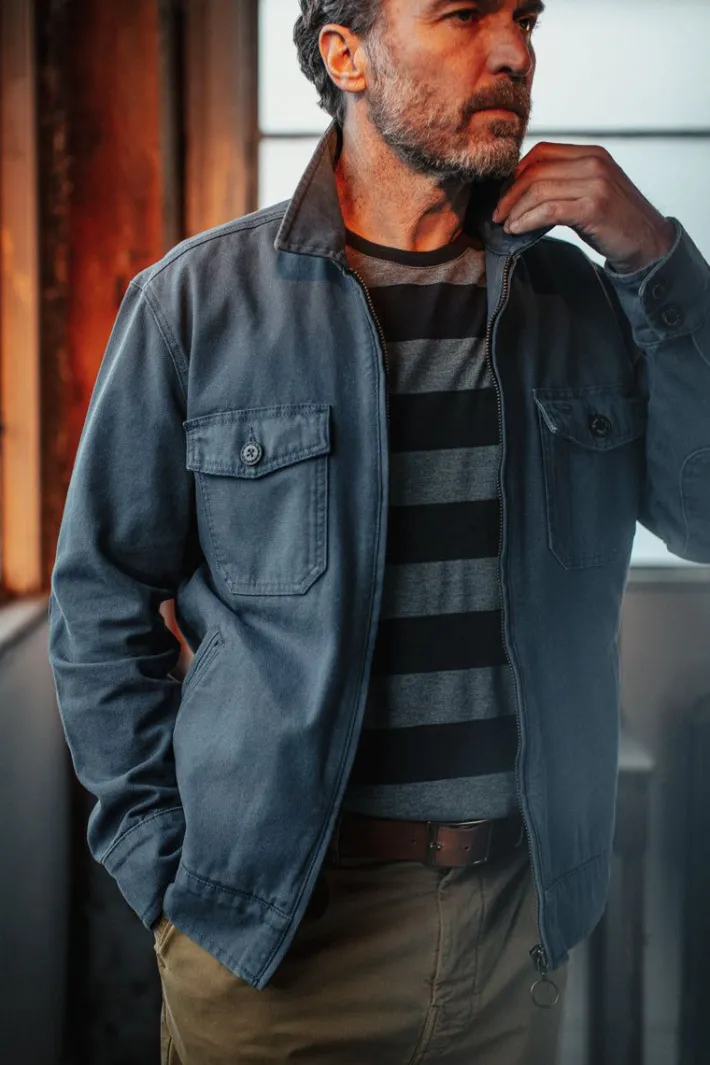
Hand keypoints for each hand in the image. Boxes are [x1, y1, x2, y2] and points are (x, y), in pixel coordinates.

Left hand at [492, 142, 675, 272]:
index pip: (542, 152)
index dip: (515, 172)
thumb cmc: (614, 221)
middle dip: (509, 194)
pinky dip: (527, 220)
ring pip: (539, 190)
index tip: (503, 194)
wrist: (648, 243)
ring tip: (506, 225)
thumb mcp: (590, 191)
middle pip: (536, 171)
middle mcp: (594, 163)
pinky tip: (517, 230)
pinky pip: (549, 210)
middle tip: (497, 214)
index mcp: (592, 154)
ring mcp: (596, 184)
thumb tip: (521, 188)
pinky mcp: (594, 207)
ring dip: (516, 210)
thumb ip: (564, 182)